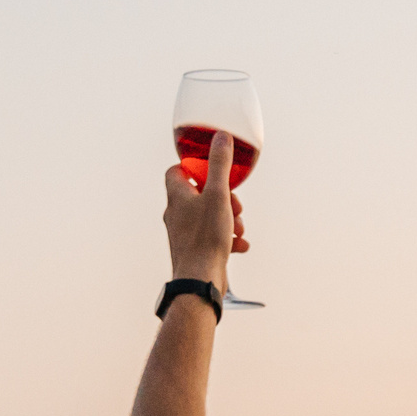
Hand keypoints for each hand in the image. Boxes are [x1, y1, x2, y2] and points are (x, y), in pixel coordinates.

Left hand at [163, 131, 248, 288]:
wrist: (199, 279)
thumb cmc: (205, 237)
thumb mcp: (218, 194)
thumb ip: (219, 164)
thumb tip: (221, 136)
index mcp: (177, 196)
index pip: (176, 171)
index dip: (194, 167)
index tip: (211, 171)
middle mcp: (176, 213)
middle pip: (199, 194)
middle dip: (223, 197)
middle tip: (235, 204)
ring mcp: (184, 233)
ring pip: (209, 216)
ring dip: (229, 219)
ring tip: (238, 228)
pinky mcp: (195, 250)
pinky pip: (213, 237)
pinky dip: (228, 239)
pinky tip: (240, 245)